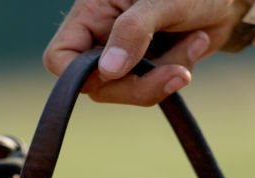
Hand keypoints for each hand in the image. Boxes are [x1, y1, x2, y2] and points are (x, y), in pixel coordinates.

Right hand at [43, 0, 247, 105]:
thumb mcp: (163, 1)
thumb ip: (133, 32)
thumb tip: (108, 71)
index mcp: (91, 12)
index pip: (60, 58)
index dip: (76, 76)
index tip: (112, 74)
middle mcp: (101, 36)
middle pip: (98, 85)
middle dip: (140, 84)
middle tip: (177, 72)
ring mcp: (123, 55)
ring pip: (128, 91)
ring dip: (166, 74)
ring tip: (194, 41)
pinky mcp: (146, 69)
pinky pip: (152, 89)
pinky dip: (176, 73)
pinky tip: (195, 43)